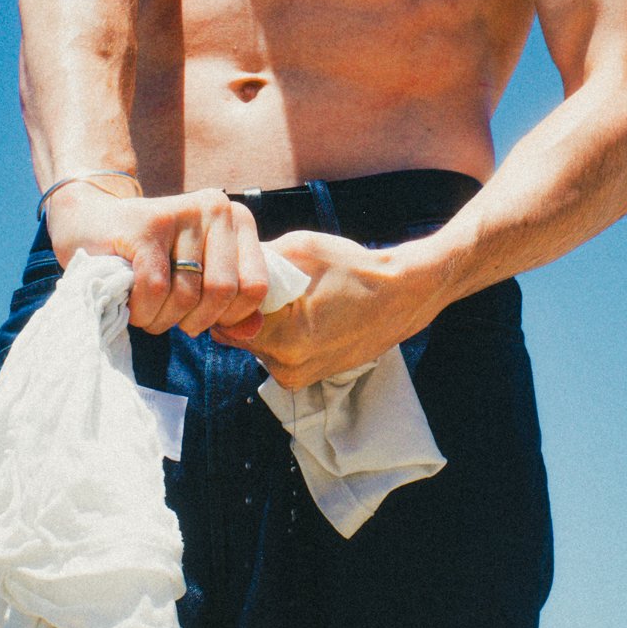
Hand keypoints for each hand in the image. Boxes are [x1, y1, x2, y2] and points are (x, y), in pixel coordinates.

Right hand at [44, 183, 270, 336]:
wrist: (89, 222)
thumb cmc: (151, 258)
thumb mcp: (199, 278)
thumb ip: (231, 306)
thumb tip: (252, 330)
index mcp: (238, 220)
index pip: (256, 285)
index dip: (229, 315)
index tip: (202, 315)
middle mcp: (217, 207)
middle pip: (222, 292)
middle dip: (194, 321)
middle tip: (170, 318)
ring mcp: (182, 213)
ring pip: (186, 295)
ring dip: (162, 320)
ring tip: (148, 310)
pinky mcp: (146, 226)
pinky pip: (155, 290)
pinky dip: (142, 310)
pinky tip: (132, 304)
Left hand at [214, 228, 440, 386]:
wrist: (403, 295)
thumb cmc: (354, 269)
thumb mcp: (300, 251)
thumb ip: (255, 263)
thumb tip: (223, 266)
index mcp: (283, 340)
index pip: (224, 324)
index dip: (227, 297)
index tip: (239, 277)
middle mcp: (288, 368)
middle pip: (238, 336)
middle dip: (244, 309)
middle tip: (270, 284)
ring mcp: (300, 377)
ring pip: (257, 345)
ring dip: (263, 321)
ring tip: (292, 297)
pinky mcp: (310, 376)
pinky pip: (278, 352)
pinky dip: (281, 332)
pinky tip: (304, 311)